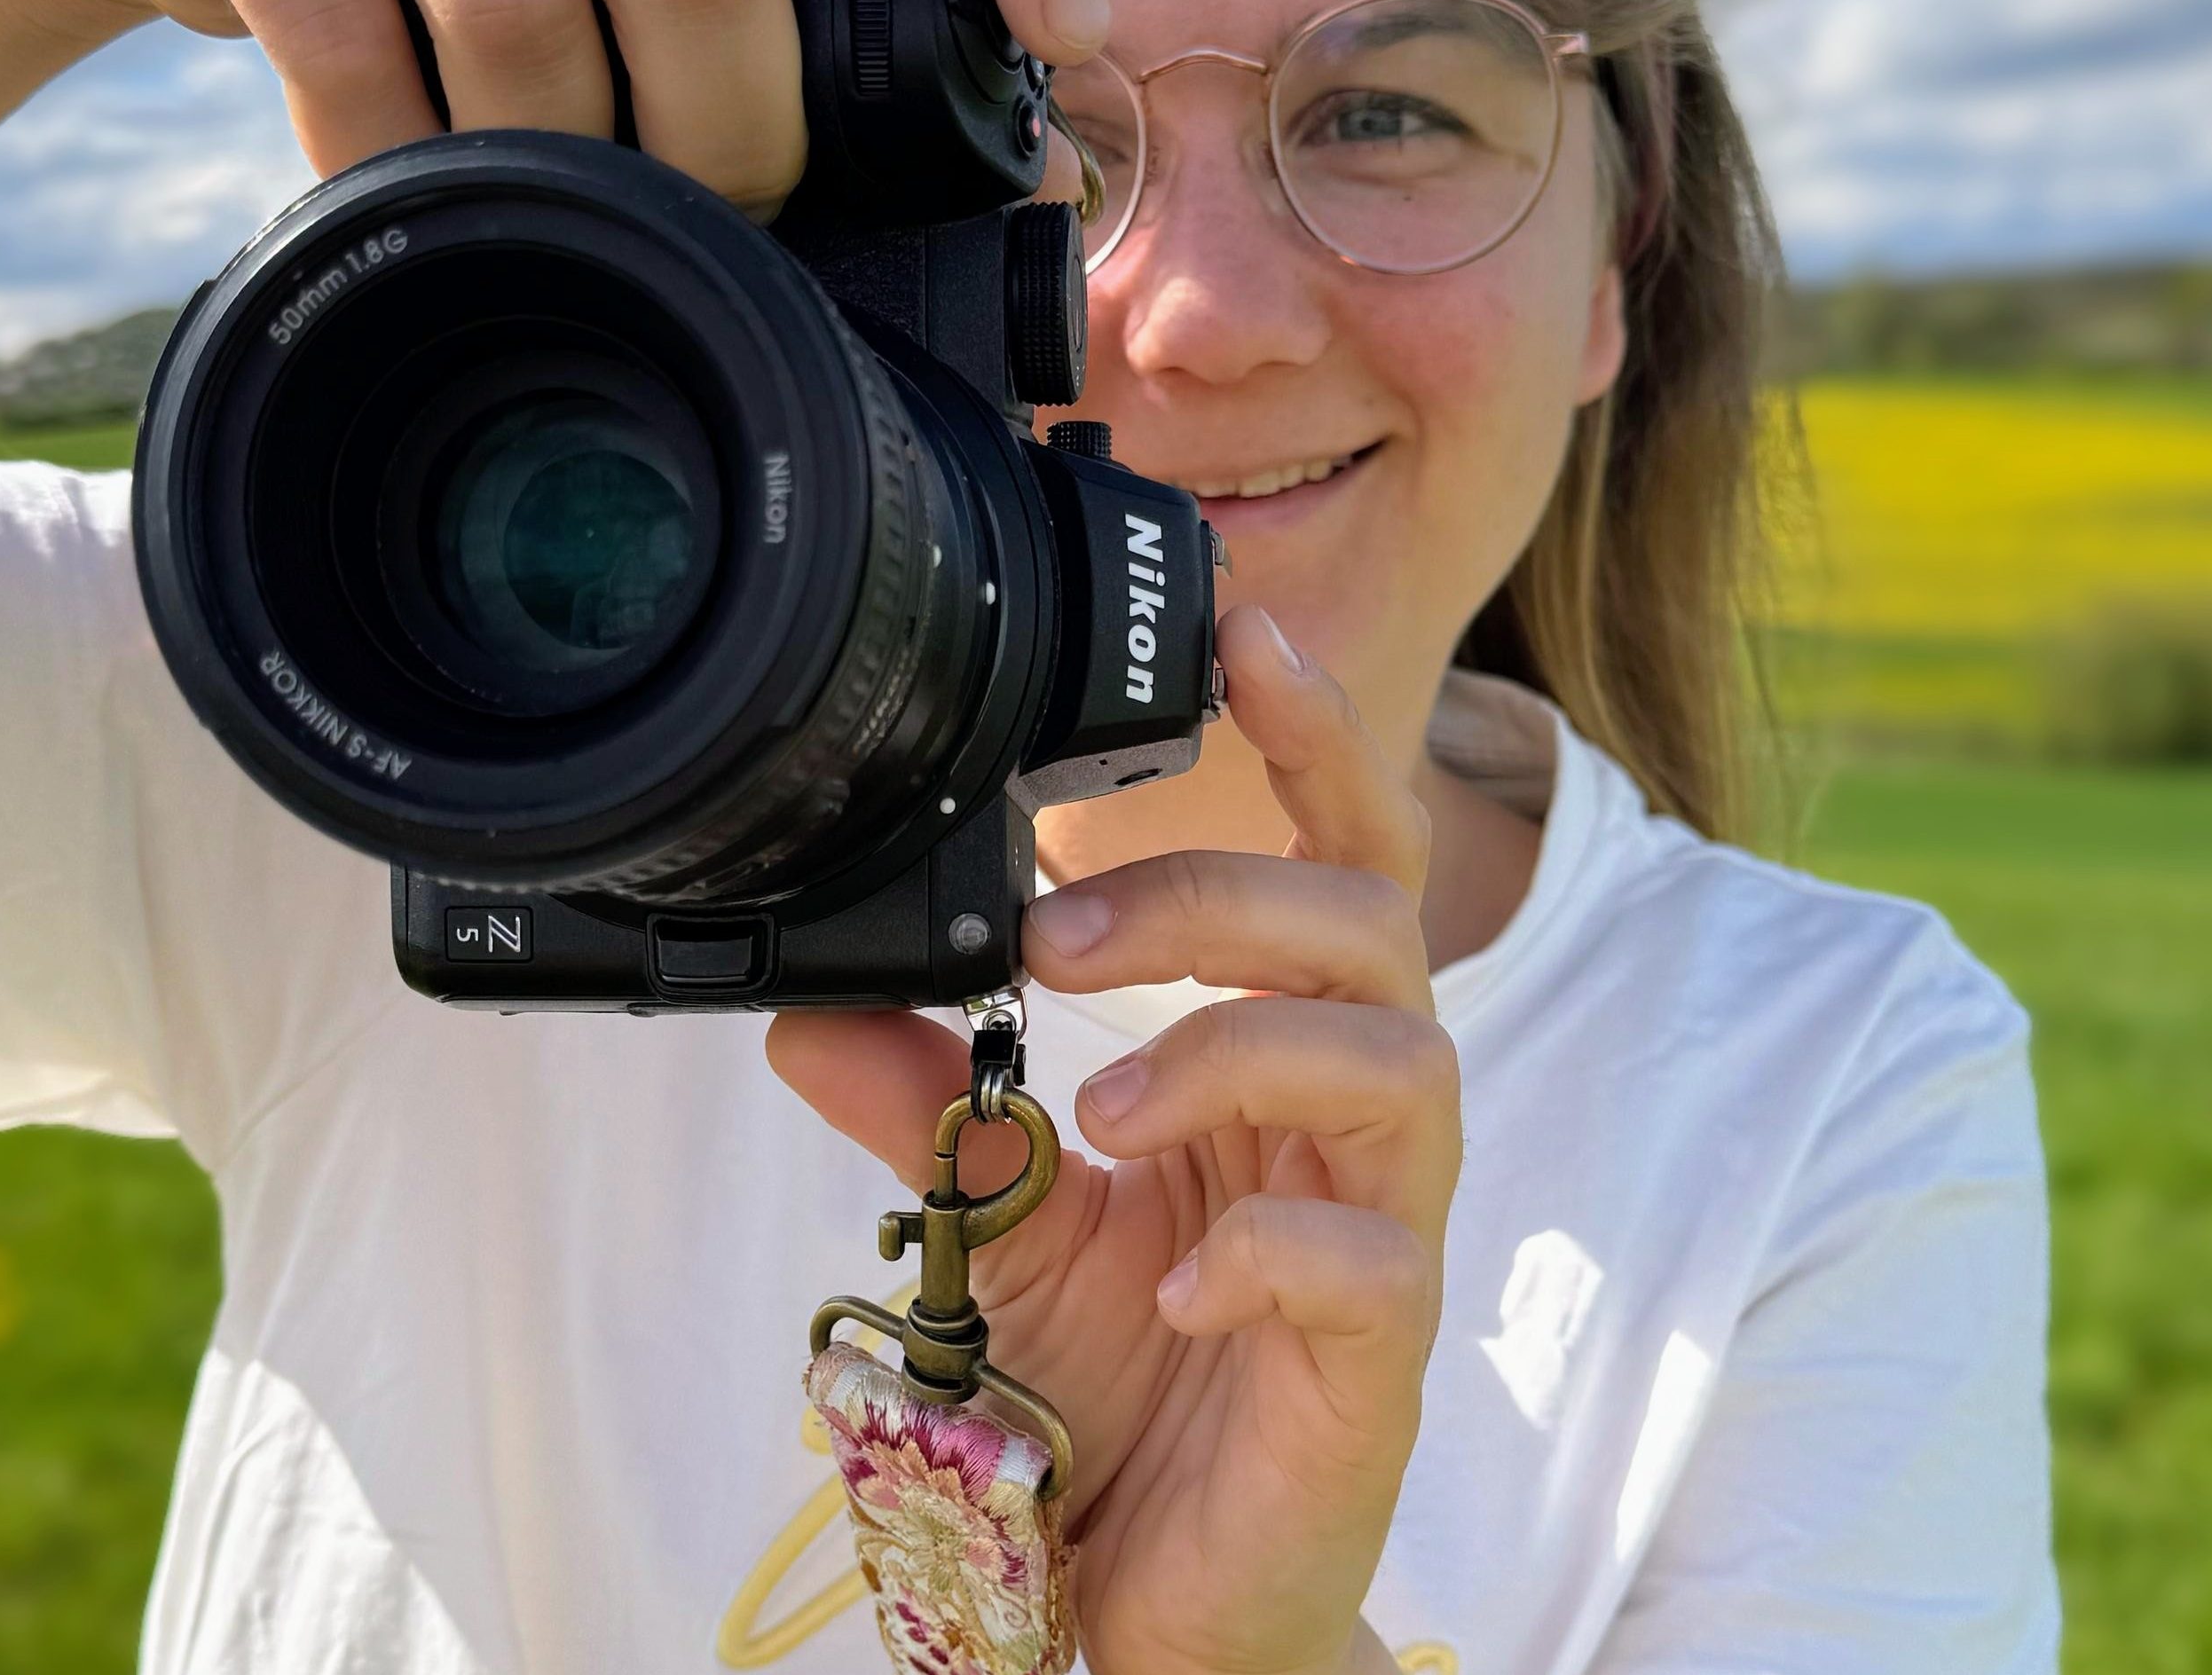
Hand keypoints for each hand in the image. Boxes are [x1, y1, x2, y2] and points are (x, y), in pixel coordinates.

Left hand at [770, 607, 1454, 1674]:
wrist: (1164, 1594)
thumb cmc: (1122, 1388)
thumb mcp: (1006, 1225)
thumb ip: (935, 1106)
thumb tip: (813, 1000)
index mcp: (1283, 1056)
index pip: (1336, 859)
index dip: (1312, 737)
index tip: (1243, 632)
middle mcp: (1354, 1119)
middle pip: (1366, 928)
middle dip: (1217, 896)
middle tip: (1054, 939)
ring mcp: (1385, 1231)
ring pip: (1398, 1064)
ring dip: (1230, 1051)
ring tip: (1096, 1109)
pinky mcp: (1382, 1356)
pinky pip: (1372, 1263)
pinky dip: (1269, 1248)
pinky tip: (1172, 1285)